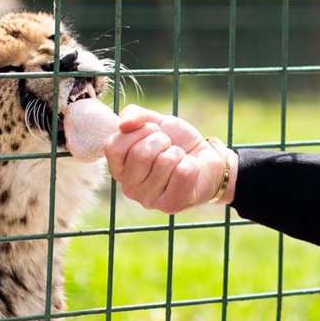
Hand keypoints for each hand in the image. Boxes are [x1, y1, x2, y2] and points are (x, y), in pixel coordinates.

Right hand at [103, 105, 235, 213]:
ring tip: (178, 159)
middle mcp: (128, 188)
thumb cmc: (175, 141)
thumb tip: (123, 124)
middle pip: (140, 154)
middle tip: (168, 146)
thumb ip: (135, 115)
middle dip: (161, 140)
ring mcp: (148, 200)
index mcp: (118, 168)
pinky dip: (191, 164)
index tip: (151, 132)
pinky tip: (188, 170)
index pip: (114, 146)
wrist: (205, 158)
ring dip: (177, 153)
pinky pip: (183, 173)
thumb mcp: (155, 121)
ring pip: (165, 162)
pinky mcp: (170, 205)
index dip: (138, 132)